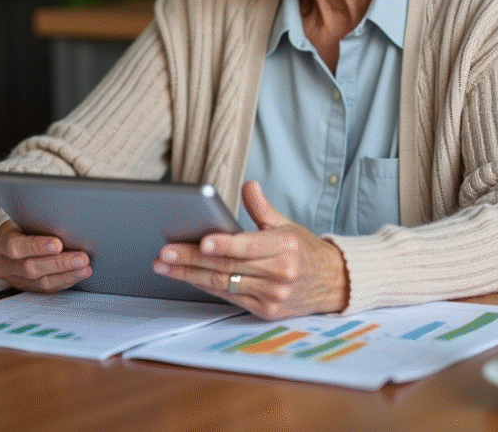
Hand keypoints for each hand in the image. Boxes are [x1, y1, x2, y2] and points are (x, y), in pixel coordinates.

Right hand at [0, 219, 91, 291]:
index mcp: (0, 247)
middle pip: (31, 268)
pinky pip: (49, 289)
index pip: (16, 247)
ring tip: (85, 268)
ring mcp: (17, 280)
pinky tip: (79, 274)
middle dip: (59, 263)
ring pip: (42, 282)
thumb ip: (38, 226)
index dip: (37, 246)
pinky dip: (66, 281)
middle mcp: (5, 267)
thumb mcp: (23, 222)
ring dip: (67, 275)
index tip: (58, 244)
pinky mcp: (29, 289)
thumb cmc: (21, 228)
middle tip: (81, 257)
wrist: (10, 242)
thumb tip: (66, 227)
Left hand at [153, 181, 349, 318]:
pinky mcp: (266, 311)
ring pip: (224, 284)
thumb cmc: (305, 251)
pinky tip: (187, 277)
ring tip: (165, 265)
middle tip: (164, 253)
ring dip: (190, 275)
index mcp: (285, 247)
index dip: (222, 245)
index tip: (200, 241)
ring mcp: (273, 296)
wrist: (333, 283)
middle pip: (228, 267)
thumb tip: (248, 186)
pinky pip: (230, 297)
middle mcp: (280, 274)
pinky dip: (207, 286)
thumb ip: (263, 207)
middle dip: (192, 260)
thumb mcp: (287, 224)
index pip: (247, 247)